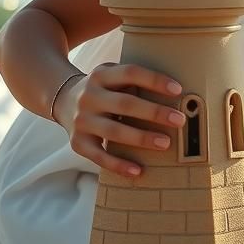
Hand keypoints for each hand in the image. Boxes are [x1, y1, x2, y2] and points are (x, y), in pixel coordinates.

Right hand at [55, 62, 183, 177]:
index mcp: (101, 75)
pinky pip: (99, 156)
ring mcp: (82, 120)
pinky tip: (138, 171)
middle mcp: (89, 96)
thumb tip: (177, 96)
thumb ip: (135, 82)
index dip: (154, 80)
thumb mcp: (113, 77)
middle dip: (154, 112)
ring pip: (114, 131)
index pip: (130, 73)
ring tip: (166, 143)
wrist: (63, 100)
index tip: (178, 90)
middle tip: (180, 120)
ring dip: (141, 138)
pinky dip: (118, 165)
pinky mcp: (77, 142)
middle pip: (125, 103)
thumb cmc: (104, 90)